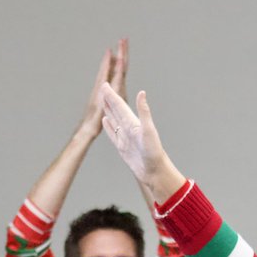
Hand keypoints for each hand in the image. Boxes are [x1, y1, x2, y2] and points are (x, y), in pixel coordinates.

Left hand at [79, 38, 128, 140]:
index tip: (121, 44)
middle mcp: (106, 85)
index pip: (116, 68)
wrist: (88, 128)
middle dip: (120, 52)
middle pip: (115, 65)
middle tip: (123, 39)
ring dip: (115, 58)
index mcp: (108, 87)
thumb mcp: (102, 107)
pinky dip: (111, 69)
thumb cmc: (95, 120)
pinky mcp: (104, 94)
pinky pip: (109, 78)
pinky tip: (112, 66)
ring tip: (118, 48)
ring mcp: (104, 89)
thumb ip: (106, 94)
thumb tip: (107, 84)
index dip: (120, 56)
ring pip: (111, 70)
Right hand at [101, 85, 184, 201]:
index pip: (120, 106)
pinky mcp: (122, 147)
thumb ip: (144, 112)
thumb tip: (141, 93)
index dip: (111, 95)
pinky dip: (108, 126)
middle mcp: (129, 128)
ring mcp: (125, 137)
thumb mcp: (149, 131)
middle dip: (109, 99)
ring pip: (114, 120)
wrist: (154, 172)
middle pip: (116, 110)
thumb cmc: (154, 153)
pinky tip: (105, 121)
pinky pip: (113, 134)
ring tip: (102, 101)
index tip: (104, 85)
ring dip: (108, 110)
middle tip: (102, 87)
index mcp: (133, 123)